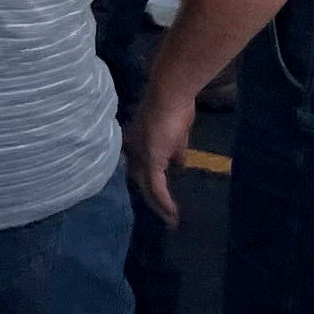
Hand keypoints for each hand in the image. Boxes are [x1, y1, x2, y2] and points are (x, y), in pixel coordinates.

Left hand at [126, 79, 200, 225]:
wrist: (171, 94)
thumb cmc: (175, 106)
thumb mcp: (177, 133)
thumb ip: (175, 149)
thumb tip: (179, 164)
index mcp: (137, 140)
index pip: (139, 166)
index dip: (147, 180)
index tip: (158, 194)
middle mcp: (134, 150)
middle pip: (139, 179)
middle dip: (151, 198)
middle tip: (163, 214)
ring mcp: (141, 155)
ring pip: (147, 187)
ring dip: (159, 205)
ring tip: (170, 220)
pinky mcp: (151, 161)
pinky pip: (156, 188)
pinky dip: (164, 202)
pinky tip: (173, 214)